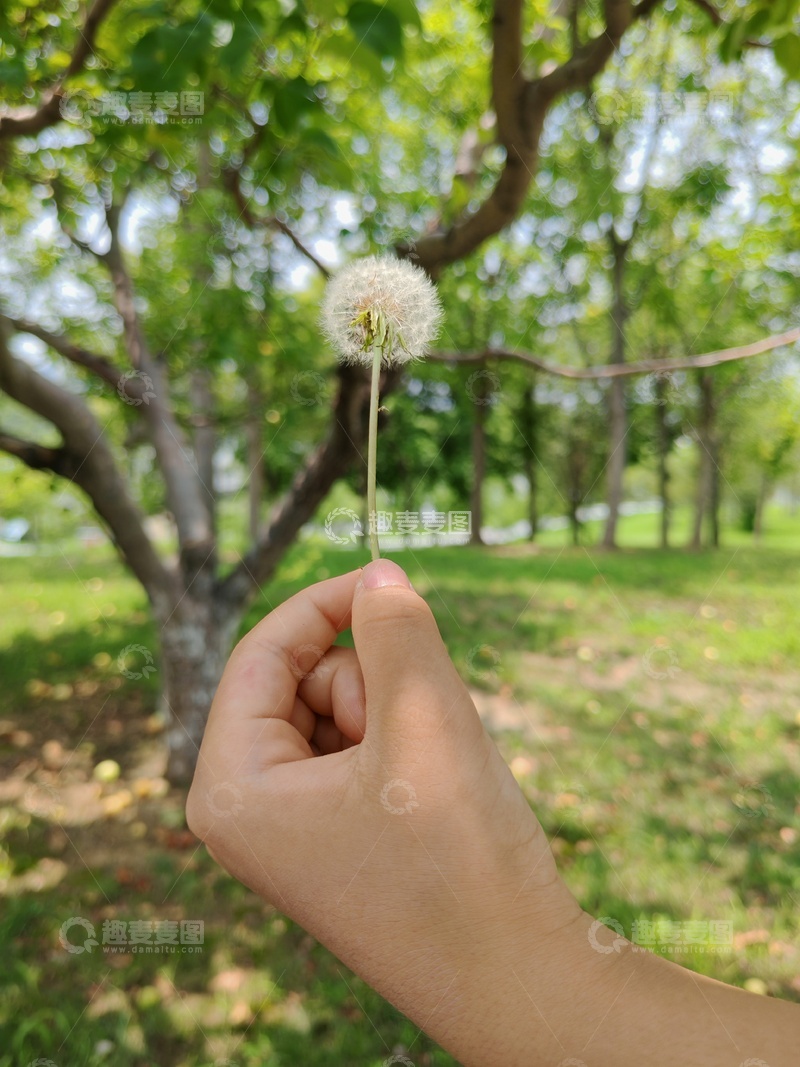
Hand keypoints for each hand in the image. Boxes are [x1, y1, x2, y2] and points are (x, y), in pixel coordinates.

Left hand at [187, 559, 578, 1048]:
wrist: (519, 979)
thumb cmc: (461, 861)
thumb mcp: (426, 720)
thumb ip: (395, 628)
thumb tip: (378, 569)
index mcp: (230, 787)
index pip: (260, 654)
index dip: (326, 603)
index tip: (389, 575)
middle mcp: (243, 809)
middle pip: (299, 682)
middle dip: (369, 683)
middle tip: (420, 733)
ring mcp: (287, 827)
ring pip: (336, 711)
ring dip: (394, 715)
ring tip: (434, 774)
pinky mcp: (330, 835)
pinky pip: (356, 749)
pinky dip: (402, 745)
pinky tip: (435, 793)